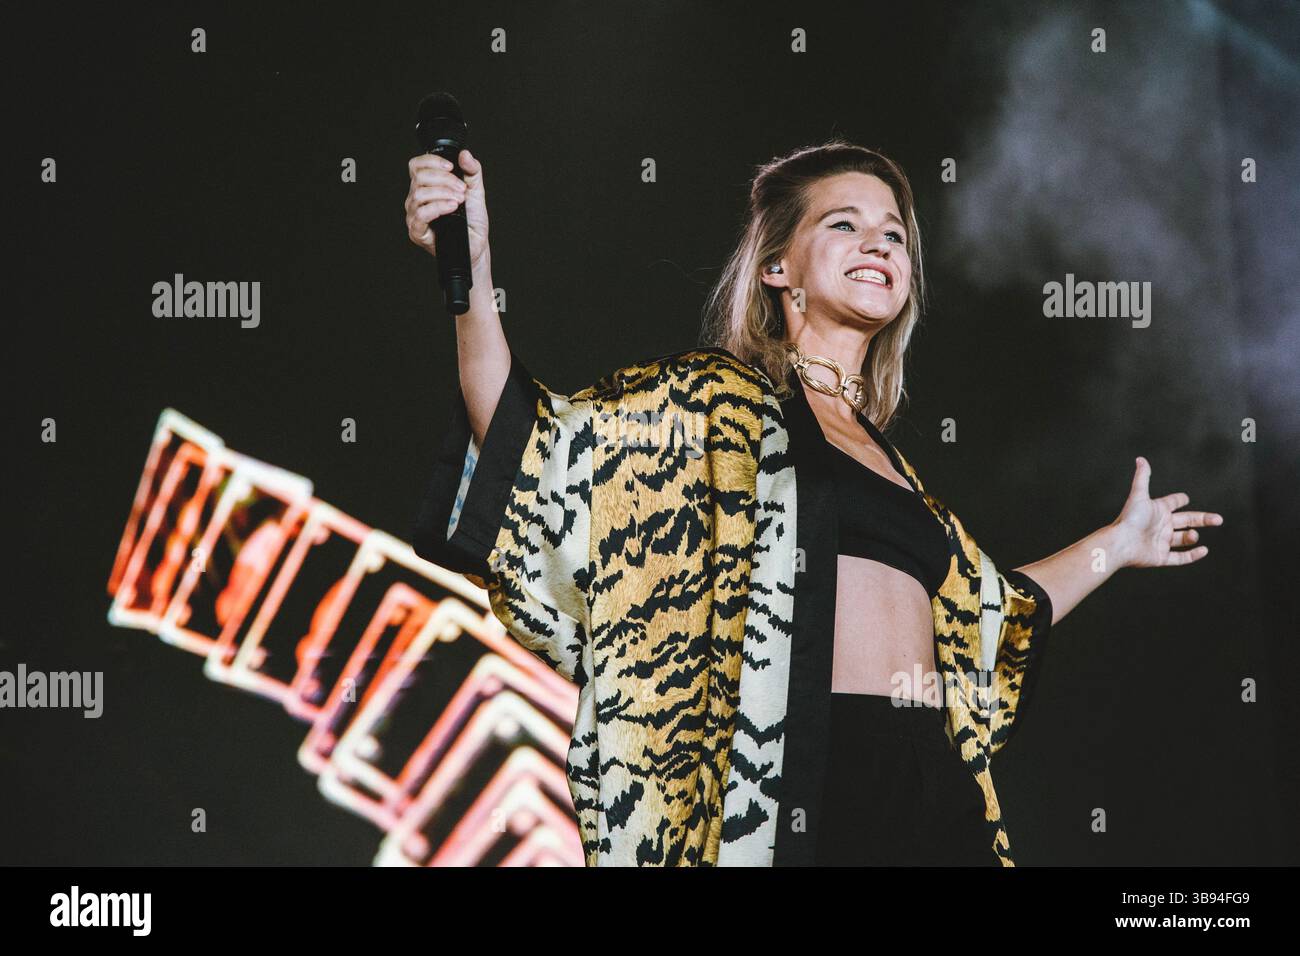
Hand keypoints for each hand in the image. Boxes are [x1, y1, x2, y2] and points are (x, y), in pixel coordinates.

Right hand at [405, 148, 489, 268]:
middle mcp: (416, 199)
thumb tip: (465, 154)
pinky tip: (452, 207)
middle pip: (419, 178)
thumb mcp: (475, 190)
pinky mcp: (417, 231)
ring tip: (459, 200)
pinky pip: (421, 214)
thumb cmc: (472, 220)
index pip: (416, 166)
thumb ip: (472, 171)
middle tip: (462, 189)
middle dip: (445, 179)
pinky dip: (438, 207)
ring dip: (443, 193)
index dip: (431, 161)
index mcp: (426, 186)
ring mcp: (414, 215)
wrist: (476, 244)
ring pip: (419, 194)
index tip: (451, 166)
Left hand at [1110, 456, 1222, 567]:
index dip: (1178, 500)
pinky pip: (1180, 558)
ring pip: (1183, 539)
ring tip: (1193, 534)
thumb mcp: (1139, 495)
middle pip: (1186, 521)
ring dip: (1192, 536)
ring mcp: (1161, 542)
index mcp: (1157, 510)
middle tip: (1218, 519)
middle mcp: (1160, 526)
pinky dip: (1193, 555)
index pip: (1171, 503)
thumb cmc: (1129, 519)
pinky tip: (1204, 550)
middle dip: (1203, 519)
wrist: (1121, 543)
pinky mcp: (1161, 557)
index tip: (1185, 498)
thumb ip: (1143, 477)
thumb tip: (1140, 459)